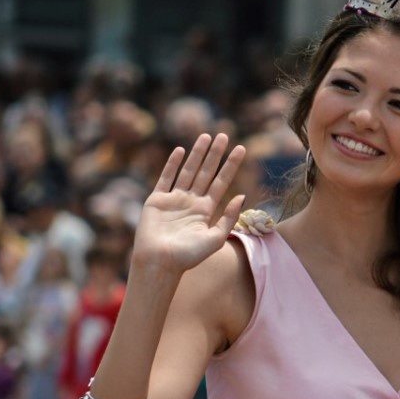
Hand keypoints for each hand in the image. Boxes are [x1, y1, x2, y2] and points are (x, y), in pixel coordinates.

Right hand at [131, 134, 246, 275]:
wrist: (160, 263)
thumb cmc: (188, 256)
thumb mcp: (216, 238)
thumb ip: (229, 217)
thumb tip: (242, 196)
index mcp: (205, 211)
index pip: (221, 183)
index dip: (231, 166)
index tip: (240, 149)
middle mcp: (191, 202)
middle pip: (206, 172)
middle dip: (215, 154)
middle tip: (224, 135)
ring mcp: (174, 200)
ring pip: (188, 171)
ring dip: (197, 154)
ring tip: (206, 136)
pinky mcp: (157, 200)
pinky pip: (166, 178)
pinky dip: (173, 164)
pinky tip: (180, 151)